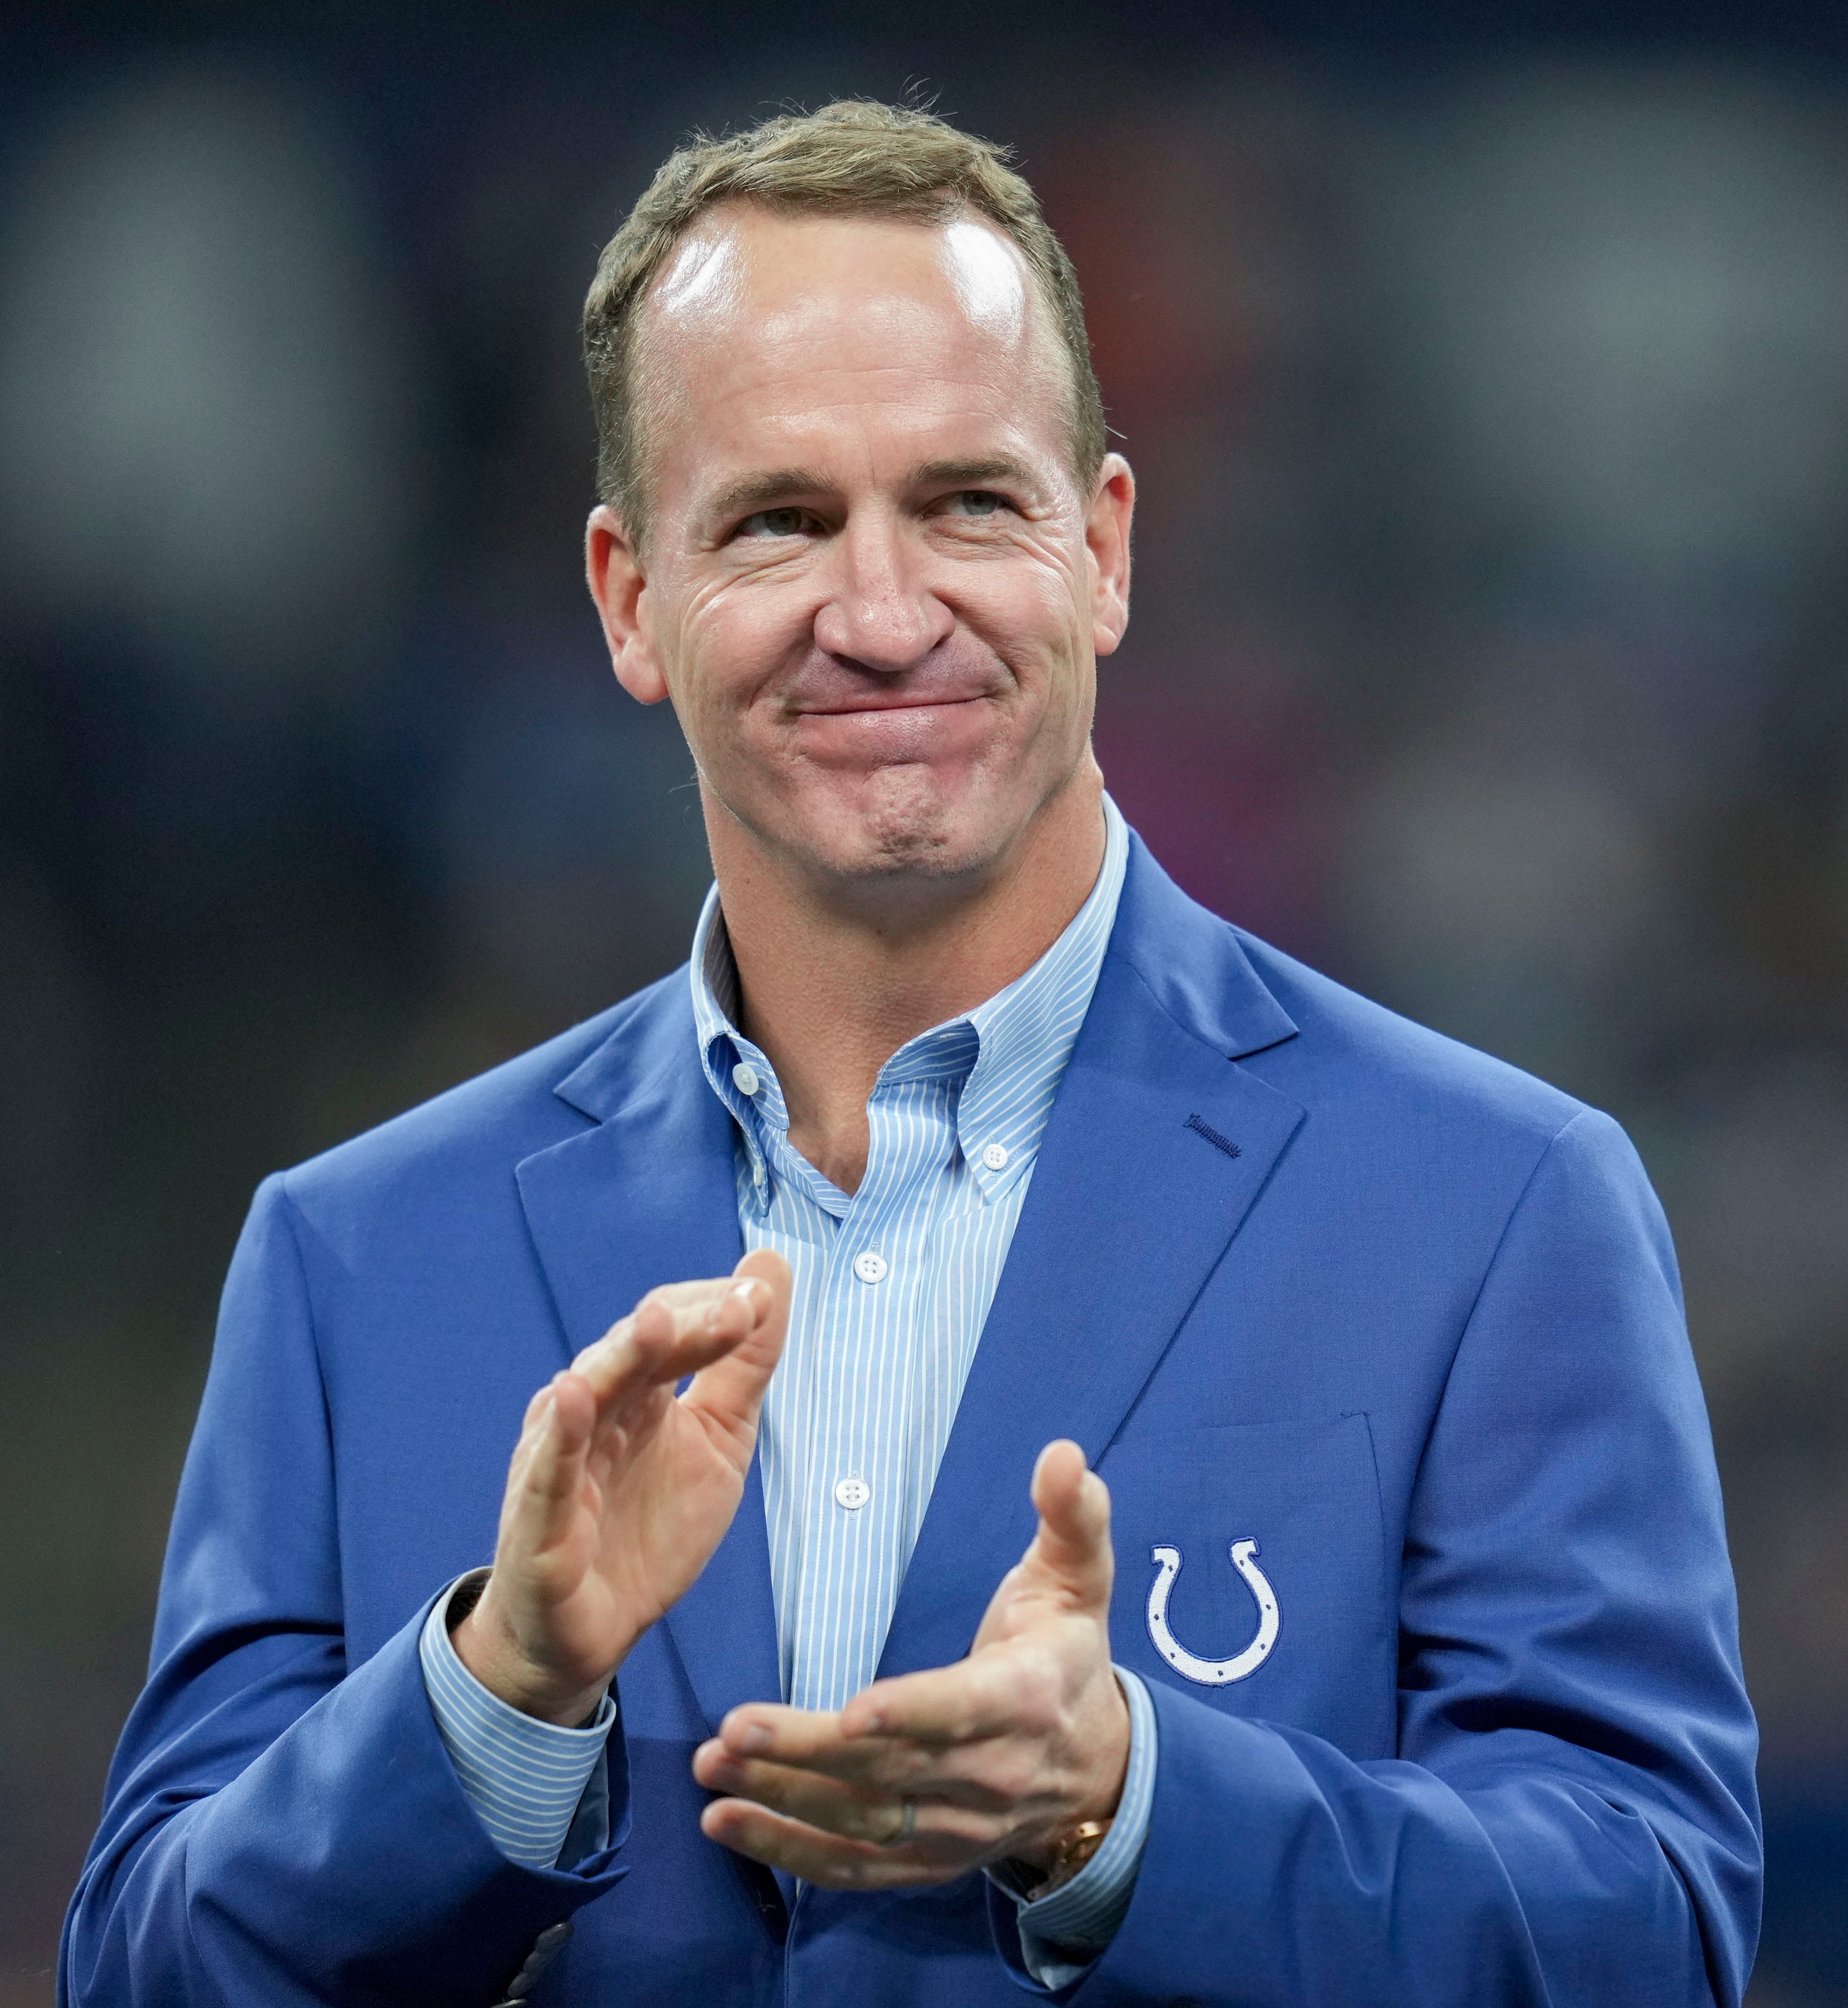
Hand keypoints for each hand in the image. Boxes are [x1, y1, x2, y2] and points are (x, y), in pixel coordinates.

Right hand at [454, 1250, 791, 1725]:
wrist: (593, 1632)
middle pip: (637, 1350)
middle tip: (742, 1308)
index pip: (671, 1326)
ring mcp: (561, 1458)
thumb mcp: (721, 1440)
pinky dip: (561, 1432)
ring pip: (590, 1393)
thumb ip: (744, 1361)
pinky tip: (572, 1396)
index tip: (763, 1300)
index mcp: (638, 1390)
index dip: (715, 1311)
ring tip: (658, 1322)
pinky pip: (549, 1467)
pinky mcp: (540, 1517)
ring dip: (623, 1356)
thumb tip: (770, 1265)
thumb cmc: (651, 1529)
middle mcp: (595, 1409)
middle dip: (689, 1326)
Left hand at [692, 1438, 1128, 1889]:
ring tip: (712, 1770)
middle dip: (807, 1755)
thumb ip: (1071, 1514)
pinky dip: (791, 1853)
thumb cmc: (1067, 1650)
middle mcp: (992, 1774)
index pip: (965, 1710)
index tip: (849, 1713)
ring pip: (865, 1824)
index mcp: (1027, 1698)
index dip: (910, 1714)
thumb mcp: (1080, 1576)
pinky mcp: (928, 1862)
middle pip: (893, 1771)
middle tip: (732, 1731)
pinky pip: (857, 1867)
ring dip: (783, 1803)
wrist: (1099, 1765)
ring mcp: (957, 1827)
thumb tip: (1062, 1453)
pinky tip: (726, 1824)